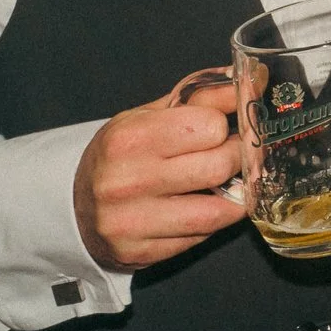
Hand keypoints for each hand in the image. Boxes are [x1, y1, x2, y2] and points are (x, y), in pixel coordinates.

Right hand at [74, 80, 248, 271]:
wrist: (75, 205)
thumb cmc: (123, 153)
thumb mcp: (152, 115)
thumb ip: (204, 95)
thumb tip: (256, 77)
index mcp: (129, 138)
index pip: (211, 126)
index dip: (223, 126)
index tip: (221, 130)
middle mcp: (126, 181)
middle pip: (220, 166)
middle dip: (235, 159)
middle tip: (229, 156)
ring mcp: (131, 222)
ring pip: (218, 210)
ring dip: (233, 195)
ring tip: (225, 183)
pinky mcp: (140, 253)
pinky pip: (201, 238)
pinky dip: (212, 222)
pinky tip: (200, 208)